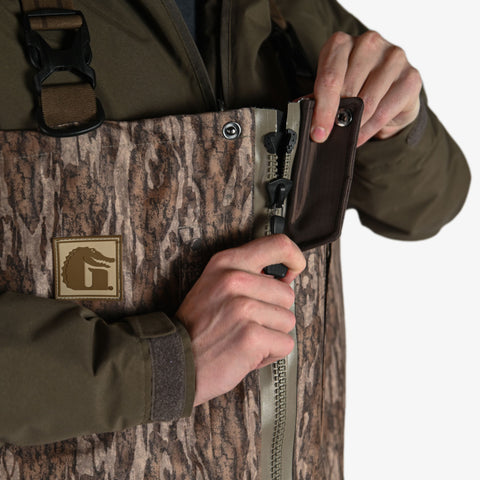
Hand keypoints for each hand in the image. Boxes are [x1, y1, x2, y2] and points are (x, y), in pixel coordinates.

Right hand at [176, 234, 305, 406]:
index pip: (279, 245)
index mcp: (227, 262)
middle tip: (245, 323)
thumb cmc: (197, 327)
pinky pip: (285, 344)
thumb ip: (246, 273)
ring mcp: (243, 307)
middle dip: (273, 314)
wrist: (173, 362)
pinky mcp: (251, 335)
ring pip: (288, 321)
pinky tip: (246, 353)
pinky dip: (270, 354)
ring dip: (271, 335)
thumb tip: (286, 276)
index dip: (294, 259)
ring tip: (242, 338)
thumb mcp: (214, 285)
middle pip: (288, 294)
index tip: (292, 273)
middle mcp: (235, 280)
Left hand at [310, 31, 421, 145]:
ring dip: (355, 125)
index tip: (318, 133)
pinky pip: (384, 111)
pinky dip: (369, 129)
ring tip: (348, 135)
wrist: (391, 96)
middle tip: (332, 134)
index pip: (329, 77)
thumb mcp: (332, 91)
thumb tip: (304, 114)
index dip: (322, 109)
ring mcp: (393, 57)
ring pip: (367, 102)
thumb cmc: (356, 90)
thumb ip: (320, 99)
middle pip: (347, 90)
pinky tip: (361, 136)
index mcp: (342, 43)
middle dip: (337, 117)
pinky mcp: (411, 76)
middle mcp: (369, 43)